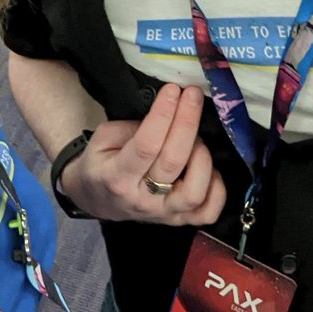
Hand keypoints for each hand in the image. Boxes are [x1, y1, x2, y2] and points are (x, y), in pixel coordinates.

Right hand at [60, 84, 226, 225]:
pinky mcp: (178, 220)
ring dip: (202, 156)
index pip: (146, 145)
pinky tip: (208, 167)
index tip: (173, 90)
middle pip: (173, 162)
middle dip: (187, 122)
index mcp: (116, 177)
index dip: (163, 115)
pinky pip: (207, 212)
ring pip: (194, 192)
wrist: (96, 199)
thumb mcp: (101, 139)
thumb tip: (166, 116)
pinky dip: (216, 189)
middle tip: (193, 95)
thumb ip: (130, 128)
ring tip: (197, 136)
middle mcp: (142, 200)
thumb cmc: (100, 164)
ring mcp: (163, 214)